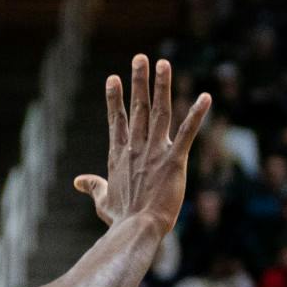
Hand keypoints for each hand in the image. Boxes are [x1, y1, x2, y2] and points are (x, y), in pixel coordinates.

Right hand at [74, 54, 211, 231]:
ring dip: (161, 86)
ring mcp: (155, 152)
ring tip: (162, 63)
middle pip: (138, 108)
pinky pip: (187, 133)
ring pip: (159, 112)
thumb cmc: (121, 218)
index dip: (115, 98)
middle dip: (138, 81)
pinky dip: (197, 114)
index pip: (117, 120)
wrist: (136, 229)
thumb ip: (94, 186)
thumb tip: (79, 181)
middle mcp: (136, 147)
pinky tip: (206, 98)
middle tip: (140, 58)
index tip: (113, 78)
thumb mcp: (102, 200)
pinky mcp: (174, 160)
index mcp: (120, 155)